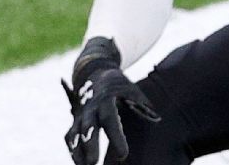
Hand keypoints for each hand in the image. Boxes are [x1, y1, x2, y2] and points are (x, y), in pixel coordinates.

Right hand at [63, 37, 159, 164]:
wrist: (95, 72)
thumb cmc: (121, 86)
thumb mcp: (133, 91)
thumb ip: (142, 106)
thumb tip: (157, 119)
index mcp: (106, 98)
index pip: (110, 119)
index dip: (115, 137)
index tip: (122, 155)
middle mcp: (90, 106)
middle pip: (88, 127)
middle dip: (90, 146)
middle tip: (93, 164)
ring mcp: (80, 114)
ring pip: (74, 134)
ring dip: (77, 152)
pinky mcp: (75, 121)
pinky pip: (70, 136)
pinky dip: (73, 150)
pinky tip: (80, 164)